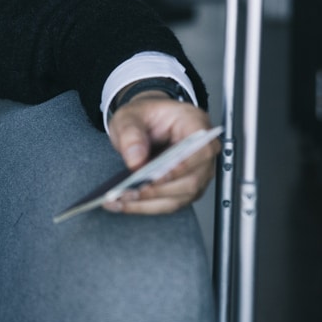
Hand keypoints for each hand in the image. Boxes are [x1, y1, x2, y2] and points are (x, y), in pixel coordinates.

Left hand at [104, 92, 217, 214]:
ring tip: (120, 200)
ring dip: (148, 203)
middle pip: (191, 180)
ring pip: (178, 197)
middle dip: (158, 190)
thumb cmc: (144, 116)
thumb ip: (131, 133)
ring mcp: (195, 174)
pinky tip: (122, 204)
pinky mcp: (183, 189)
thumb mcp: (130, 115)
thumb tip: (136, 160)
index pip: (201, 151)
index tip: (157, 176)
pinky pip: (167, 203)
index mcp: (195, 125)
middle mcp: (201, 153)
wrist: (144, 123)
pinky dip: (144, 206)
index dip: (182, 167)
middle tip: (130, 191)